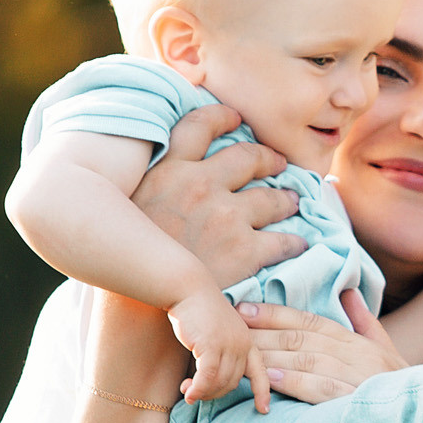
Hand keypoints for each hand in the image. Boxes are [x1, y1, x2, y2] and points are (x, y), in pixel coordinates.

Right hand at [134, 106, 303, 290]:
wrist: (134, 306)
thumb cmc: (123, 260)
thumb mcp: (123, 206)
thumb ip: (149, 183)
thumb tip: (160, 174)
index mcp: (167, 169)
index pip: (199, 126)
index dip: (221, 117)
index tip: (235, 118)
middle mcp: (200, 184)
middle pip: (247, 157)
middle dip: (267, 159)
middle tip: (278, 164)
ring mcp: (226, 217)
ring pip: (270, 198)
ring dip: (286, 199)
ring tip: (292, 201)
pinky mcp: (244, 251)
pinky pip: (282, 241)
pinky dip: (293, 242)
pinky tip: (298, 243)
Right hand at [169, 286, 269, 410]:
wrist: (187, 289)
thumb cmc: (197, 311)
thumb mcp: (216, 334)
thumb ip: (219, 354)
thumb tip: (209, 382)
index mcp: (248, 341)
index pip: (261, 372)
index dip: (263, 392)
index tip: (264, 409)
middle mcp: (243, 344)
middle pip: (233, 383)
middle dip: (213, 393)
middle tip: (195, 394)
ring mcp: (229, 345)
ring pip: (220, 382)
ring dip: (202, 392)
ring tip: (188, 392)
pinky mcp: (212, 346)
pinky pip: (207, 378)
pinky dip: (197, 389)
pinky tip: (187, 393)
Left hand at [240, 289, 407, 403]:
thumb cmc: (401, 387)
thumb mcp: (386, 350)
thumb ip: (365, 322)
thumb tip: (349, 293)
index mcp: (360, 342)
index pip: (312, 321)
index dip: (277, 313)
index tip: (246, 309)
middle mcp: (359, 355)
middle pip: (303, 338)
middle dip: (264, 332)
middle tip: (233, 328)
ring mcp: (359, 378)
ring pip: (309, 360)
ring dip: (273, 355)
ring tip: (244, 352)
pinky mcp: (357, 403)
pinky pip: (323, 389)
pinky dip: (297, 383)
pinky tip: (273, 379)